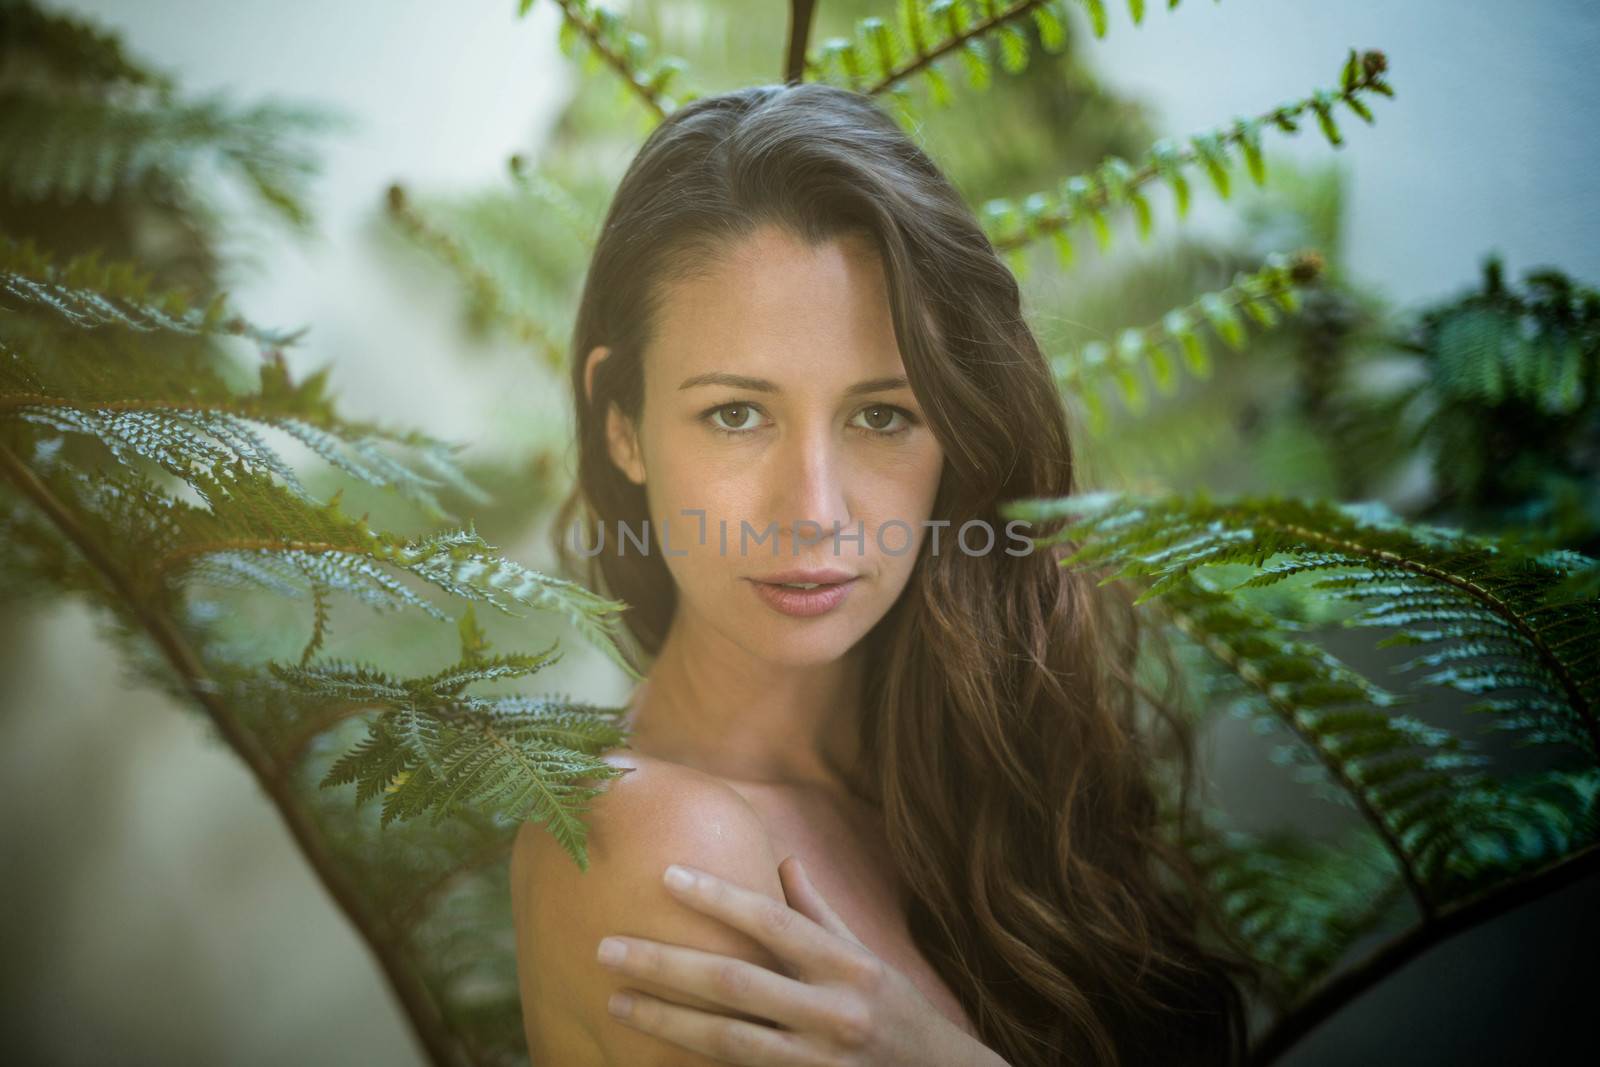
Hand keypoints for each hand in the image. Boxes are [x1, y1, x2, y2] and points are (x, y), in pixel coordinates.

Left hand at [595, 854, 1005, 1065]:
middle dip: (666, 964)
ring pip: (727, 1040)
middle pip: (735, 983)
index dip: (719, 897)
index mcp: (847, 966)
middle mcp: (833, 1011)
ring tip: (616, 1003)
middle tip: (607, 947)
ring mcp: (818, 1062)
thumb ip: (820, 914)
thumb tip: (784, 860)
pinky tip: (658, 1054)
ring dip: (666, 1021)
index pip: (773, 922)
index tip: (666, 876)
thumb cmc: (899, 1013)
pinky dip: (698, 1065)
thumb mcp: (868, 959)